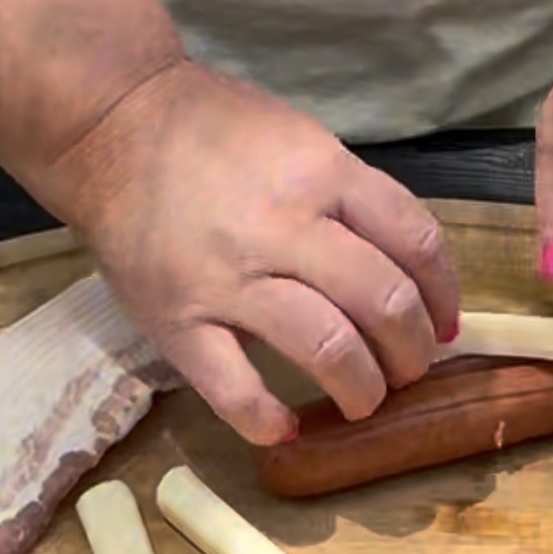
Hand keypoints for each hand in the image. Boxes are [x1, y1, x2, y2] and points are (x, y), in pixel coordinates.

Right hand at [57, 60, 460, 445]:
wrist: (108, 125)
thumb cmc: (213, 131)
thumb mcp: (301, 141)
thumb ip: (351, 198)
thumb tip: (408, 270)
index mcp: (323, 174)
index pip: (415, 241)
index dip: (444, 295)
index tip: (443, 326)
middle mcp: (284, 226)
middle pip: (383, 302)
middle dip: (412, 353)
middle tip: (407, 371)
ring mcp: (229, 278)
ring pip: (327, 347)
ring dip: (363, 388)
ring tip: (364, 400)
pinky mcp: (178, 320)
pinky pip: (234, 388)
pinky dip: (268, 419)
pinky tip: (286, 428)